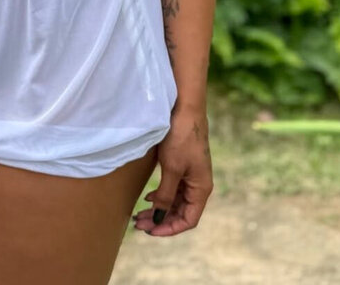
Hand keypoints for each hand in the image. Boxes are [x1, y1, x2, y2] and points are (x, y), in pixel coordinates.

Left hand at [133, 106, 212, 236]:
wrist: (185, 108)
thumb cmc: (181, 138)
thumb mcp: (171, 169)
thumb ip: (166, 195)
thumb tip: (159, 217)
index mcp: (201, 189)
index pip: (188, 220)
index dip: (169, 228)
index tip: (150, 230)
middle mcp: (198, 185)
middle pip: (180, 211)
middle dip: (160, 219)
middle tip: (138, 223)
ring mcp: (191, 175)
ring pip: (175, 200)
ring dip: (159, 208)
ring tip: (140, 213)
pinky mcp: (184, 165)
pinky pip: (174, 187)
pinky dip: (161, 195)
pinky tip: (149, 196)